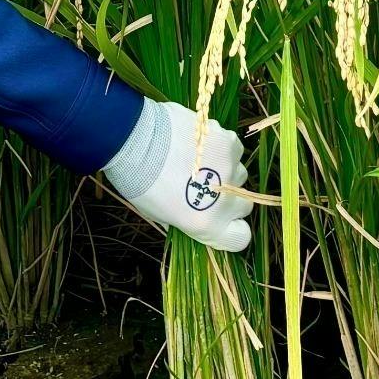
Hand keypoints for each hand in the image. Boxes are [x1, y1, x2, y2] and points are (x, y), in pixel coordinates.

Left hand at [102, 97, 255, 252]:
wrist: (135, 140)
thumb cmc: (140, 181)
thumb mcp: (161, 215)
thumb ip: (188, 219)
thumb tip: (198, 216)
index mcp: (207, 224)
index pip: (240, 238)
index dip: (232, 229)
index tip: (221, 219)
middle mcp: (225, 200)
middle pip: (243, 205)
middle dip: (227, 198)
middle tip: (204, 186)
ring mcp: (230, 170)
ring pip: (240, 174)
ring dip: (225, 171)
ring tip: (198, 161)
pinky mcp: (229, 142)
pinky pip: (234, 149)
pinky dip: (221, 147)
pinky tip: (199, 144)